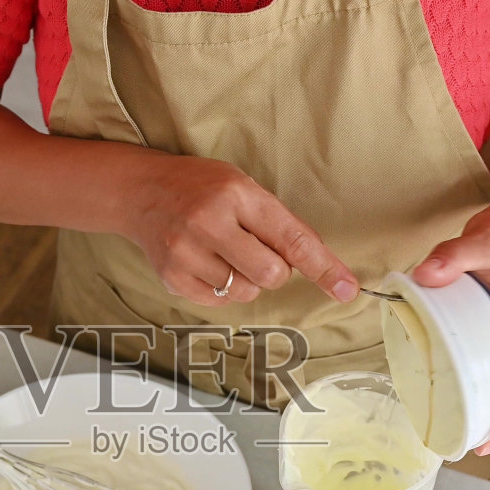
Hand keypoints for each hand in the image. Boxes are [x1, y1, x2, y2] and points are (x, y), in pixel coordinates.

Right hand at [124, 154, 358, 306]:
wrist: (141, 191)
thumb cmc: (201, 188)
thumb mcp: (242, 187)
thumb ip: (278, 223)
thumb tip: (318, 265)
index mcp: (237, 194)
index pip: (291, 238)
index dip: (323, 267)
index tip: (348, 289)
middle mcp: (210, 223)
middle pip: (271, 275)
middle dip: (274, 270)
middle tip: (254, 249)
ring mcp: (186, 253)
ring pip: (245, 292)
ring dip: (246, 280)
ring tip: (224, 253)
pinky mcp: (172, 277)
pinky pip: (219, 301)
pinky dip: (222, 288)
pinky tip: (207, 262)